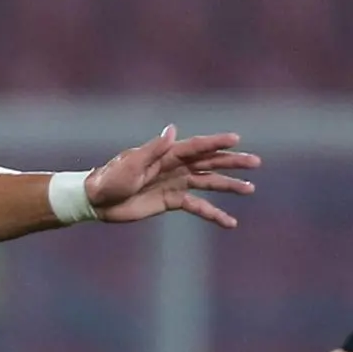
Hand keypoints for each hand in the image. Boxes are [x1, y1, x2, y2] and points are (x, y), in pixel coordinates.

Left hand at [84, 125, 258, 227]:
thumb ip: (154, 149)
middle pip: (209, 162)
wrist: (97, 201)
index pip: (197, 146)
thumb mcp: (132, 163)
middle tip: (255, 163)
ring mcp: (175, 183)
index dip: (216, 142)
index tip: (236, 139)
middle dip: (232, 162)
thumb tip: (173, 129)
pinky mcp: (171, 201)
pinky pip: (197, 206)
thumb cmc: (111, 178)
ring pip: (208, 183)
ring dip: (229, 186)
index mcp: (167, 154)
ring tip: (250, 189)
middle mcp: (175, 166)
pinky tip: (229, 222)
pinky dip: (213, 214)